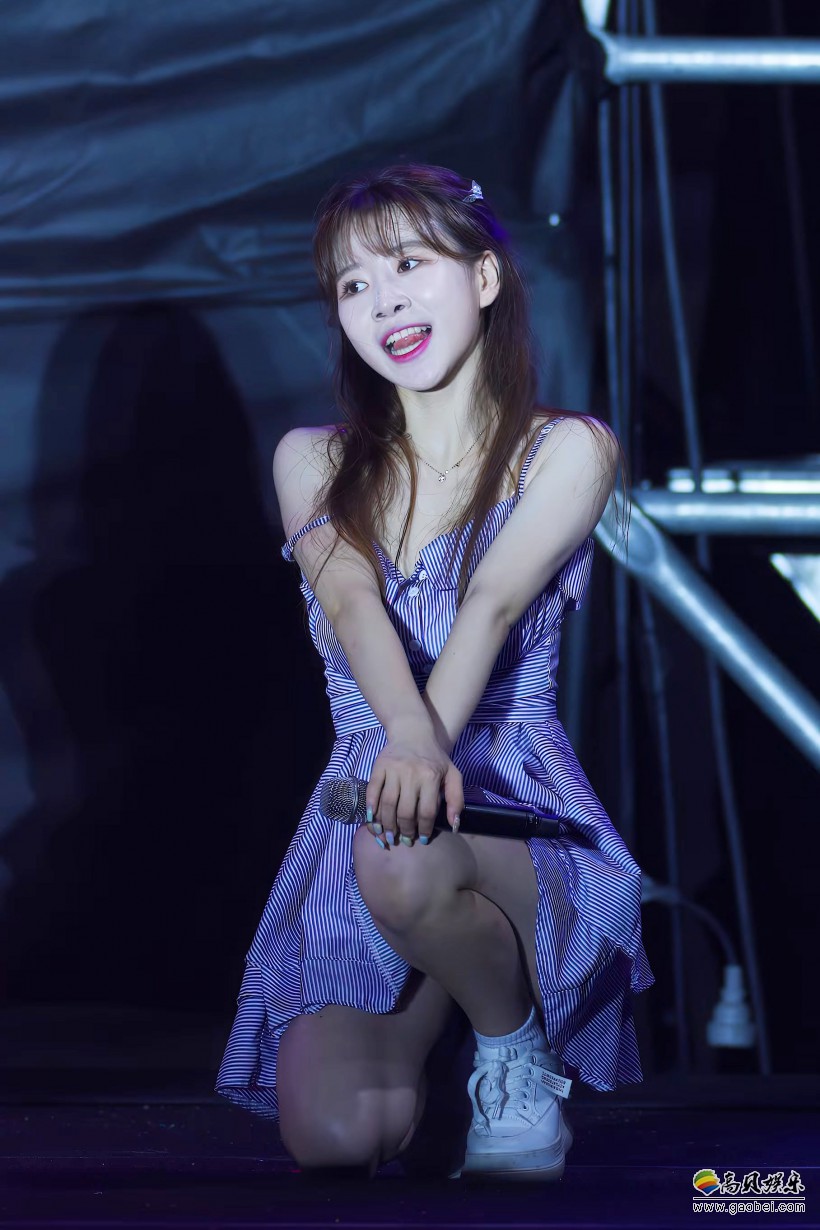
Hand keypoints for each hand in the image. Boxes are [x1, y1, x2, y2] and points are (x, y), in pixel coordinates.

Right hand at [365, 718, 462, 847]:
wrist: (412, 732)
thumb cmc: (434, 757)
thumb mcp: (452, 774)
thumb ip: (456, 798)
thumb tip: (454, 825)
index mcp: (430, 777)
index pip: (426, 812)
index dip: (424, 829)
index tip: (423, 839)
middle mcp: (411, 773)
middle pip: (405, 811)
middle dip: (405, 831)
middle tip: (405, 840)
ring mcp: (393, 770)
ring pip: (388, 804)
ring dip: (387, 824)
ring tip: (389, 836)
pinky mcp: (379, 766)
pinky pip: (372, 790)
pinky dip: (371, 807)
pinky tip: (372, 819)